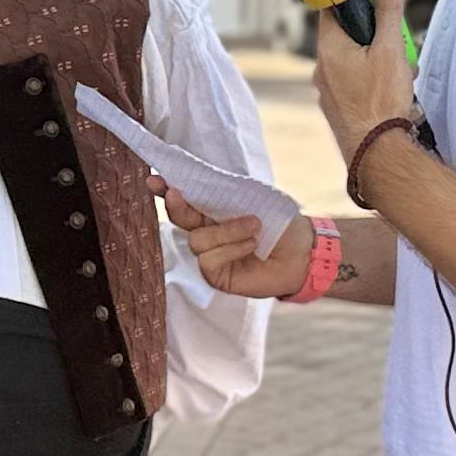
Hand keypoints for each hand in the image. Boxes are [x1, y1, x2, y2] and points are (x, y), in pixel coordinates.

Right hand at [156, 181, 321, 300]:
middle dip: (178, 206)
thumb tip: (186, 185)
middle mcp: (207, 231)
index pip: (183, 199)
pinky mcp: (216, 275)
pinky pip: (209, 259)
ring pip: (196, 240)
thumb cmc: (279, 221)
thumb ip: (218, 192)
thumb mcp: (249, 197)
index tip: (154, 180)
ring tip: (254, 227)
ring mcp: (210, 255)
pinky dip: (231, 248)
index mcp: (211, 209)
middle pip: (178, 218)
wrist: (302, 250)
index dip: (165, 190)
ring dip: (225, 231)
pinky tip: (250, 246)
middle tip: (177, 194)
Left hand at [313, 0, 414, 160]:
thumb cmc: (381, 103)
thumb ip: (388, 10)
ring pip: (356, 62)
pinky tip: (393, 94)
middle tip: (398, 46)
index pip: (334, 8)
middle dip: (378, 37)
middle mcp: (322, 68)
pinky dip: (374, 82)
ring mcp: (328, 91)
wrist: (377, 152)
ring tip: (401, 75)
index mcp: (329, 48)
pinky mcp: (339, 108)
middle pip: (350, 36)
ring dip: (380, 61)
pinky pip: (356, 84)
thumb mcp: (391, 49)